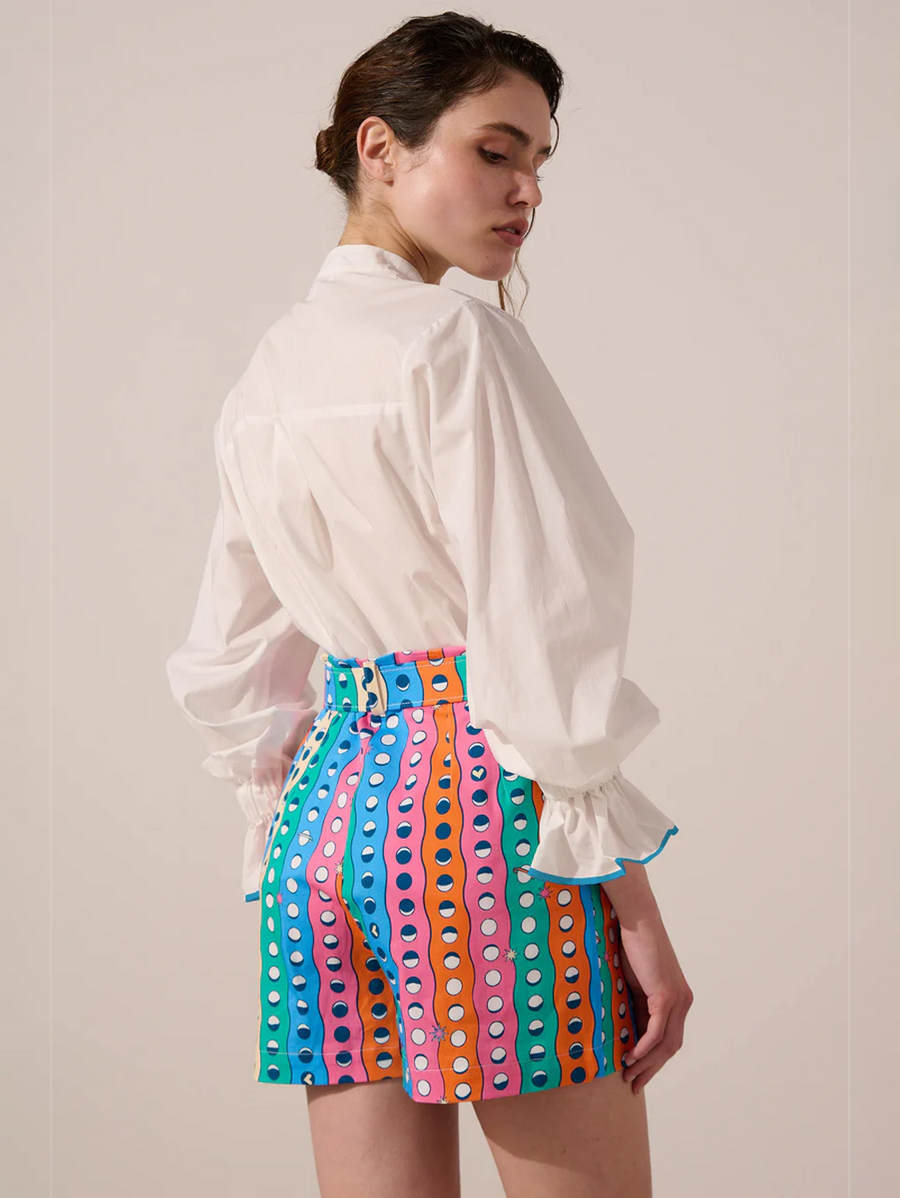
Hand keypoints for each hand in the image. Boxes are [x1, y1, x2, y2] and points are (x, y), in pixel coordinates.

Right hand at [616, 913, 692, 1094]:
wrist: (637, 921)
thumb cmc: (632, 947)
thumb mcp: (634, 984)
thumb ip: (636, 1006)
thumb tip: (624, 1033)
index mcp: (678, 1000)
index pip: (669, 1040)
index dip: (654, 1061)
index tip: (637, 1075)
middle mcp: (683, 1002)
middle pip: (671, 1047)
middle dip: (652, 1069)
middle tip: (632, 1083)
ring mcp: (677, 999)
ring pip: (665, 1043)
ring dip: (647, 1063)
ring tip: (627, 1073)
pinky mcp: (666, 994)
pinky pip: (657, 1030)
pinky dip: (645, 1046)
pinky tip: (632, 1056)